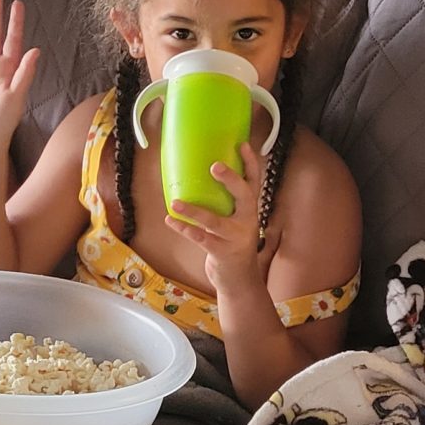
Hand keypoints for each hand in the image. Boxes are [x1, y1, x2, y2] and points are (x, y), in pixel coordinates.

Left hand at [165, 143, 263, 290]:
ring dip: (193, 211)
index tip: (242, 144)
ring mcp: (235, 238)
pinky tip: (171, 220)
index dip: (250, 163)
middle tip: (214, 165)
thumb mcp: (235, 221)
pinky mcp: (221, 252)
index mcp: (249, 210)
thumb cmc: (231, 243)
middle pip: (244, 196)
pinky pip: (200, 239)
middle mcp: (246, 221)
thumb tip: (199, 176)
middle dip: (231, 180)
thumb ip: (226, 203)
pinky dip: (184, 229)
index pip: (254, 182)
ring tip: (176, 201)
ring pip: (214, 221)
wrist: (239, 279)